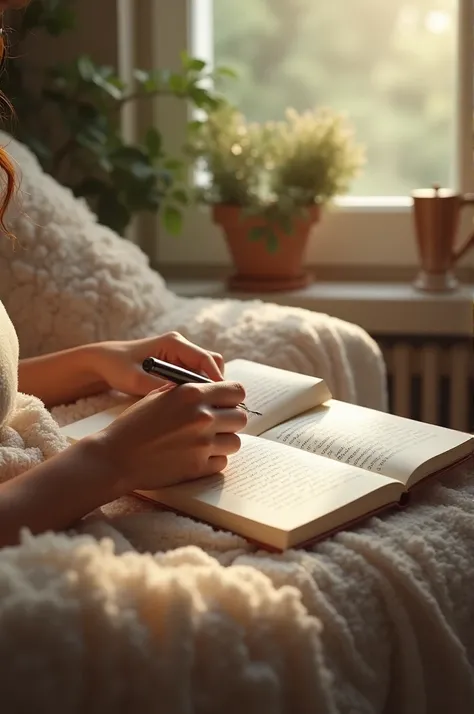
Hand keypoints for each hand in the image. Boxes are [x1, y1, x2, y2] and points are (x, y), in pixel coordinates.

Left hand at [90, 332, 224, 396]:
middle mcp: (181, 346)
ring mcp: (181, 355)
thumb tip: (187, 401)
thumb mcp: (137, 381)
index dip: (217, 380)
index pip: (207, 359)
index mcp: (174, 343)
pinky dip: (196, 390)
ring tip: (197, 409)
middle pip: (212, 364)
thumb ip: (163, 389)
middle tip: (209, 408)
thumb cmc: (118, 367)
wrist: (105, 362)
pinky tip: (187, 405)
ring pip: (206, 372)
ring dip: (205, 389)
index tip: (220, 400)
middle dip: (214, 385)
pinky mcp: (178, 365)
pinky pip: (195, 377)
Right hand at [92, 380, 246, 492]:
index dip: (233, 397)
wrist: (115, 457)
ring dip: (223, 441)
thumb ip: (186, 389)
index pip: (237, 391)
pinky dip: (213, 460)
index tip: (226, 403)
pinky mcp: (198, 467)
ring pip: (235, 442)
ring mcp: (202, 444)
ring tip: (205, 441)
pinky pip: (223, 462)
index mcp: (193, 394)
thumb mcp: (158, 395)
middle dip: (230, 420)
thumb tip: (208, 386)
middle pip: (241, 418)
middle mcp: (202, 417)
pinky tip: (197, 456)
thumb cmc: (133, 424)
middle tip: (216, 424)